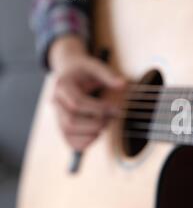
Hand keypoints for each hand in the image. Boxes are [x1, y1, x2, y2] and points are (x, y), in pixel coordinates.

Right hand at [50, 36, 124, 150]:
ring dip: (92, 133)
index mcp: (62, 86)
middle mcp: (55, 102)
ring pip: (69, 134)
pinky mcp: (63, 126)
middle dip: (95, 123)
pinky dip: (87, 142)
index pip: (77, 103)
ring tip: (106, 123)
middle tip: (112, 117)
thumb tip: (122, 84)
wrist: (69, 72)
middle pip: (70, 122)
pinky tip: (99, 132)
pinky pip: (71, 142)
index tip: (116, 109)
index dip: (99, 109)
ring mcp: (57, 116)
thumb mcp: (95, 65)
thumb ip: (108, 74)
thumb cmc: (84, 70)